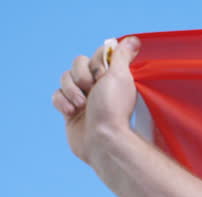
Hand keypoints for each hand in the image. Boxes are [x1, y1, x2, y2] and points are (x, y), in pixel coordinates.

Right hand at [52, 36, 140, 165]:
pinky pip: (56, 96)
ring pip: (64, 80)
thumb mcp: (121, 76)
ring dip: (71, 91)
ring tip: (82, 106)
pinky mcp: (70, 111)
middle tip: (92, 91)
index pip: (96, 56)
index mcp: (111, 77)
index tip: (103, 74)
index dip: (95, 63)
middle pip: (76, 66)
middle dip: (81, 76)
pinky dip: (62, 102)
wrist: (103, 140)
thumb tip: (133, 40)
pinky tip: (72, 112)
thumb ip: (122, 56)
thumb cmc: (114, 109)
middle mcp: (97, 87)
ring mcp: (83, 99)